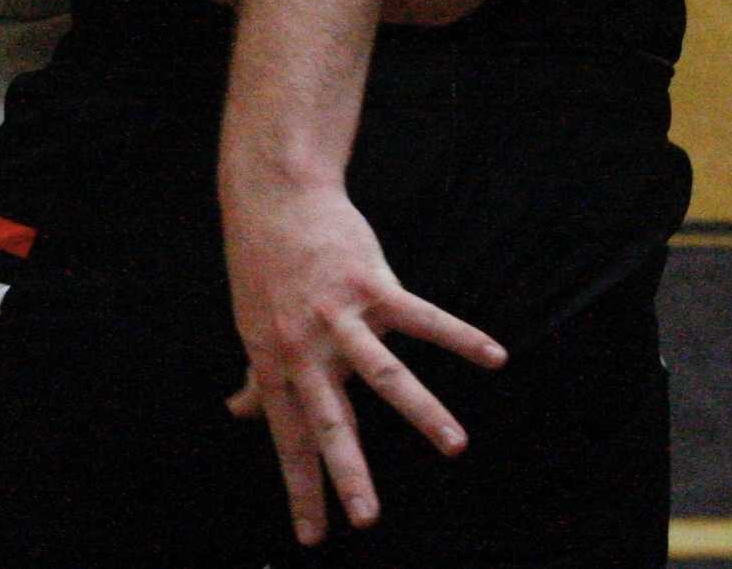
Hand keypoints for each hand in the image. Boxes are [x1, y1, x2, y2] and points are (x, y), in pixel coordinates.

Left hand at [220, 179, 504, 545]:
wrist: (277, 197)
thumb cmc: (266, 268)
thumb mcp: (253, 327)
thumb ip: (256, 378)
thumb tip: (237, 412)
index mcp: (277, 365)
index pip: (290, 440)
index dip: (302, 489)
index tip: (314, 539)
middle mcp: (306, 348)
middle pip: (330, 420)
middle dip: (348, 472)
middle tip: (368, 519)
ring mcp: (340, 316)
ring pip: (384, 374)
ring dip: (422, 411)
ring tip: (456, 446)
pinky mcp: (372, 284)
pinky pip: (422, 317)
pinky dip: (459, 337)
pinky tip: (494, 356)